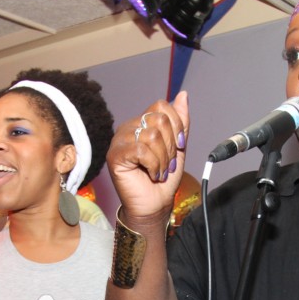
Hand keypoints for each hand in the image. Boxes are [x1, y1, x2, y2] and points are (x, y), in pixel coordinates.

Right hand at [107, 92, 189, 223]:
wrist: (155, 205)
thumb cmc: (164, 178)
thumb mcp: (178, 147)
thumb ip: (180, 122)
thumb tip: (183, 94)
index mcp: (141, 123)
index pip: (161, 106)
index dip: (176, 125)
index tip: (179, 145)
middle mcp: (128, 128)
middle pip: (158, 120)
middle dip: (170, 146)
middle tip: (167, 163)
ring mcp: (119, 141)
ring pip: (152, 136)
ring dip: (163, 159)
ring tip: (160, 171)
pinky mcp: (115, 156)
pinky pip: (141, 150)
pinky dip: (153, 165)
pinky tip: (152, 174)